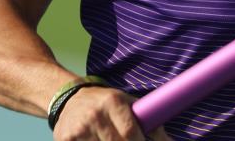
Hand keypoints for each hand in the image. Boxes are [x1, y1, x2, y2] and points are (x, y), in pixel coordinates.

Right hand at [53, 86, 172, 140]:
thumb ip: (146, 120)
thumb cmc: (105, 102)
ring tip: (112, 139)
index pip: (130, 132)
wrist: (69, 98)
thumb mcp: (126, 102)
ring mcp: (79, 129)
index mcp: (113, 102)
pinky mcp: (65, 140)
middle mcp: (95, 115)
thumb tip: (168, 140)